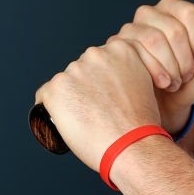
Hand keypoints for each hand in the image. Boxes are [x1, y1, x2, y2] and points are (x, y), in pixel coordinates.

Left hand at [35, 39, 161, 171]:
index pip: (108, 61)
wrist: (133, 145)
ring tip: (91, 122)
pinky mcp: (55, 89)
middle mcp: (95, 54)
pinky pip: (46, 97)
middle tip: (104, 113)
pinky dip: (54, 110)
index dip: (114, 81)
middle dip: (91, 89)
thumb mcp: (147, 85)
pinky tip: (68, 122)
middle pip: (85, 71)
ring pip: (67, 85)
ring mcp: (73, 71)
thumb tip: (109, 82)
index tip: (123, 97)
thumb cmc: (143, 123)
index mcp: (120, 49)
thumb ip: (127, 74)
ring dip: (74, 99)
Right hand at [107, 0, 193, 134]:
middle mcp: (150, 13)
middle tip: (186, 73)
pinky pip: (137, 54)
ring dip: (171, 68)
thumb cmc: (189, 79)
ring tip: (175, 79)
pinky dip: (156, 74)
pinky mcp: (118, 46)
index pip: (190, 13)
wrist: (168, 104)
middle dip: (186, 59)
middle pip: (174, 29)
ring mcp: (131, 28)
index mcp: (174, 9)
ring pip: (154, 40)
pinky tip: (161, 82)